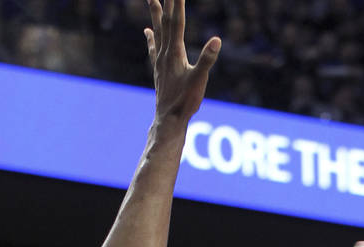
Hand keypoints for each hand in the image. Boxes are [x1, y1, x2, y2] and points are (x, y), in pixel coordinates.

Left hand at [145, 0, 220, 123]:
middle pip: (165, 21)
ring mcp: (160, 60)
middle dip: (166, 3)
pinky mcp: (159, 69)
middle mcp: (165, 52)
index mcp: (175, 52)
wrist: (168, 118)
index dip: (177, 3)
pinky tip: (147, 31)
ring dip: (155, 14)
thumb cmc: (185, 101)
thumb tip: (217, 40)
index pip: (176, 21)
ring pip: (157, 31)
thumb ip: (207, 59)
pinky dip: (151, 37)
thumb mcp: (199, 80)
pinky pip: (154, 48)